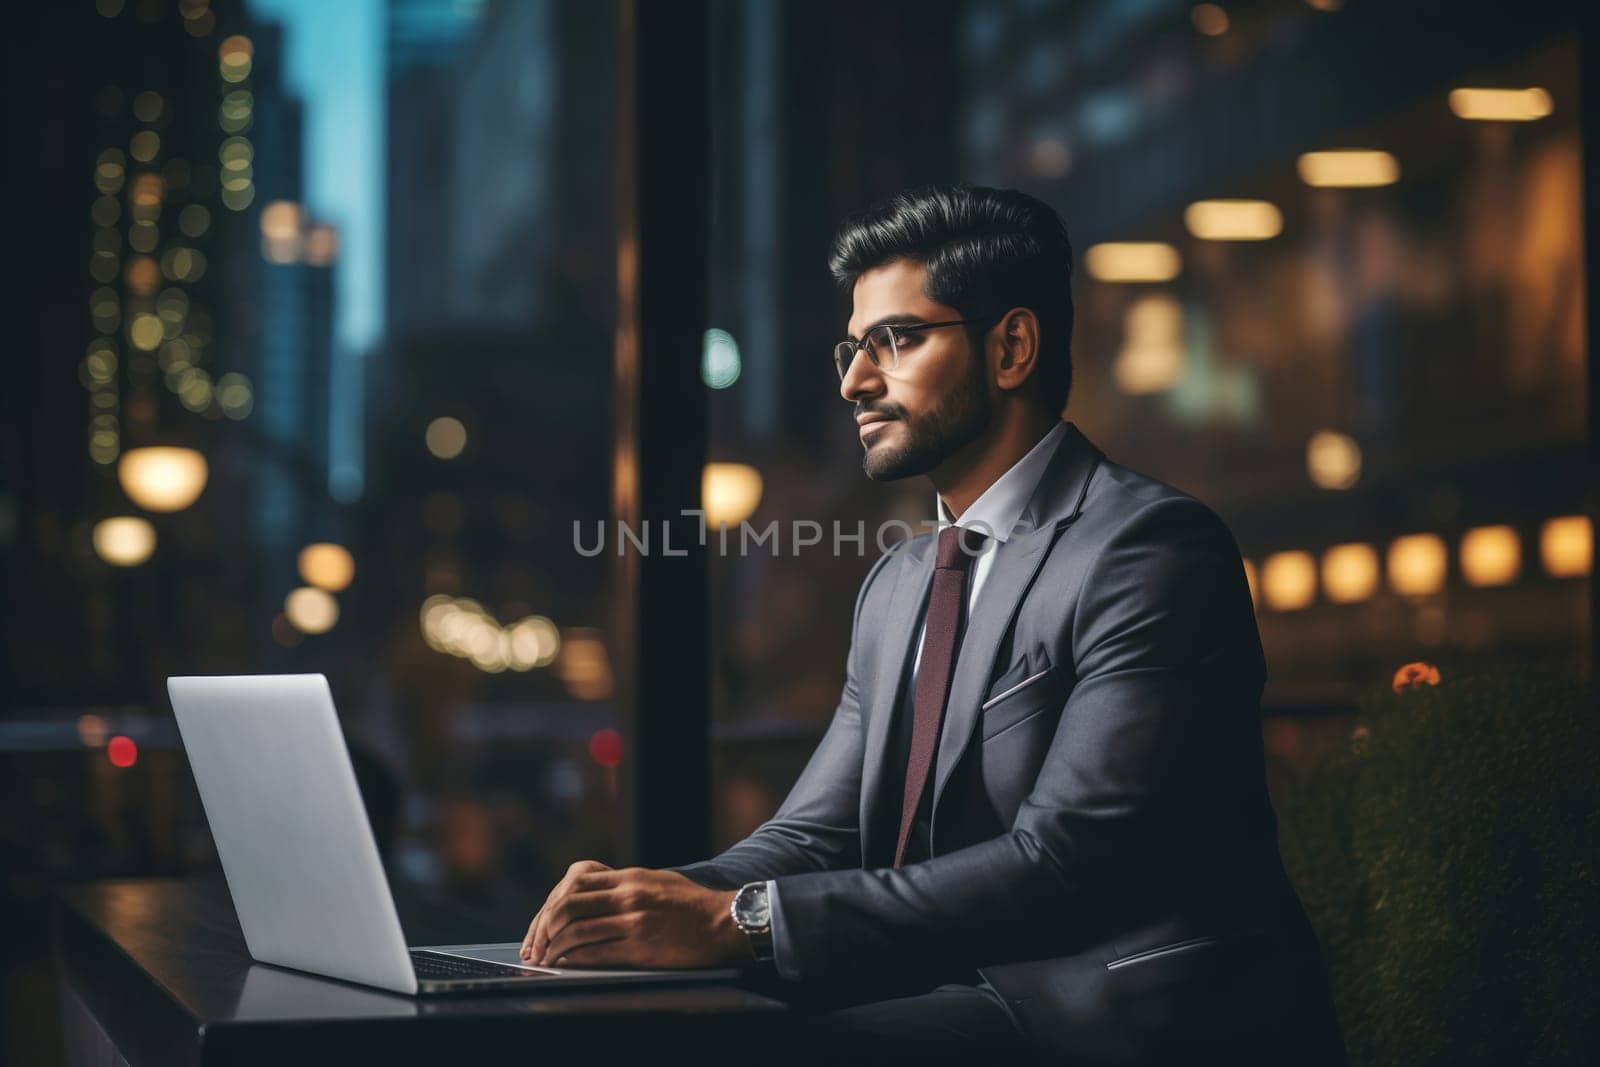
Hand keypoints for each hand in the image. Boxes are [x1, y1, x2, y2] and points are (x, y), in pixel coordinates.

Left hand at [519, 862, 745, 968]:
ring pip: (576, 930)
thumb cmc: (692, 905)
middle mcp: (628, 894)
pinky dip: (573, 959)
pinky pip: (595, 952)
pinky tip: (566, 964)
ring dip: (553, 947)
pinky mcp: (641, 946)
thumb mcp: (656, 881)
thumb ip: (624, 886)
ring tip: (546, 959)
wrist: (724, 922)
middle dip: (543, 927)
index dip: (550, 902)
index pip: (574, 881)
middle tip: (535, 944)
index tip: (541, 922)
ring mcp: (634, 920)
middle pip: (567, 904)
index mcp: (630, 877)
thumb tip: (591, 896)